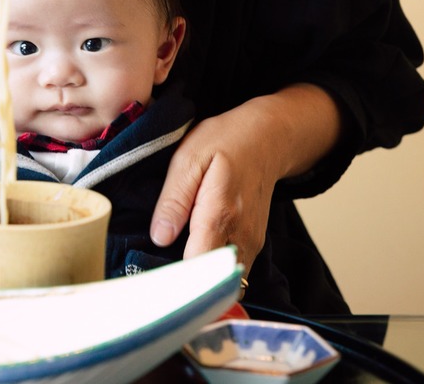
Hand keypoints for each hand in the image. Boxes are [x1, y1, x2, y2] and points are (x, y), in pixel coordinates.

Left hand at [149, 84, 342, 278]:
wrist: (268, 139)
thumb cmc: (226, 142)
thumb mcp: (189, 159)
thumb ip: (174, 200)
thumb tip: (160, 238)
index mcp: (220, 216)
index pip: (198, 268)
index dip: (175, 279)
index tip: (155, 280)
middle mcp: (241, 237)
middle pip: (212, 281)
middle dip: (185, 284)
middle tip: (159, 277)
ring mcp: (251, 243)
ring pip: (224, 280)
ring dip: (200, 279)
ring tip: (174, 268)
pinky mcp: (253, 245)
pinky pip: (232, 270)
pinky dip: (213, 271)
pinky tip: (193, 257)